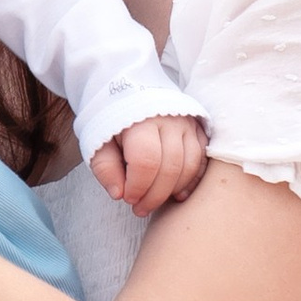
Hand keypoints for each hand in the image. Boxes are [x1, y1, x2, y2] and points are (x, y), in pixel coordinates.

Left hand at [90, 113, 208, 217]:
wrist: (130, 92)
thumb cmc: (112, 122)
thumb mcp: (98, 142)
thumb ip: (105, 168)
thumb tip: (119, 194)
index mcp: (140, 120)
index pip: (146, 161)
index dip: (138, 186)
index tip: (127, 198)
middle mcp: (169, 119)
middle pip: (171, 166)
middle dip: (155, 195)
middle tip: (140, 208)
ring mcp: (188, 124)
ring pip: (190, 165)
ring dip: (173, 190)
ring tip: (155, 201)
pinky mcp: (198, 130)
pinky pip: (202, 161)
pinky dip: (192, 181)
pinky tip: (177, 194)